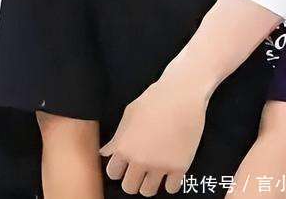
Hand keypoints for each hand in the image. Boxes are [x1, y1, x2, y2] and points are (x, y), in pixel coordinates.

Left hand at [100, 73, 209, 195]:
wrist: (181, 97)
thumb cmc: (152, 101)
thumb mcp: (128, 115)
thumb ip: (117, 138)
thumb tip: (105, 153)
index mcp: (124, 147)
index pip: (112, 173)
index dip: (117, 169)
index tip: (123, 165)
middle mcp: (140, 161)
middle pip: (129, 187)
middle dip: (132, 180)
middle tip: (138, 171)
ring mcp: (160, 166)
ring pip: (148, 192)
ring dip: (149, 184)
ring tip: (153, 172)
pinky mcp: (180, 168)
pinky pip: (171, 189)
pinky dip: (169, 183)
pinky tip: (169, 172)